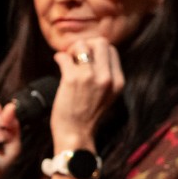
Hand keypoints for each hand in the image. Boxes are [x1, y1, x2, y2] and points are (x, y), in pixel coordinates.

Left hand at [50, 35, 121, 151]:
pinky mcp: (72, 79)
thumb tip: (93, 54)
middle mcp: (107, 78)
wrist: (76, 135)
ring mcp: (90, 77)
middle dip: (86, 45)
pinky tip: (59, 62)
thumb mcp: (107, 96)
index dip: (97, 49)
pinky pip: (64, 56)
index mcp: (118, 82)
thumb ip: (106, 76)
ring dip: (72, 50)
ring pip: (82, 45)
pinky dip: (59, 57)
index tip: (87, 57)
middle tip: (76, 56)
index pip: (111, 49)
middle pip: (100, 42)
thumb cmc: (88, 116)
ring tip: (68, 60)